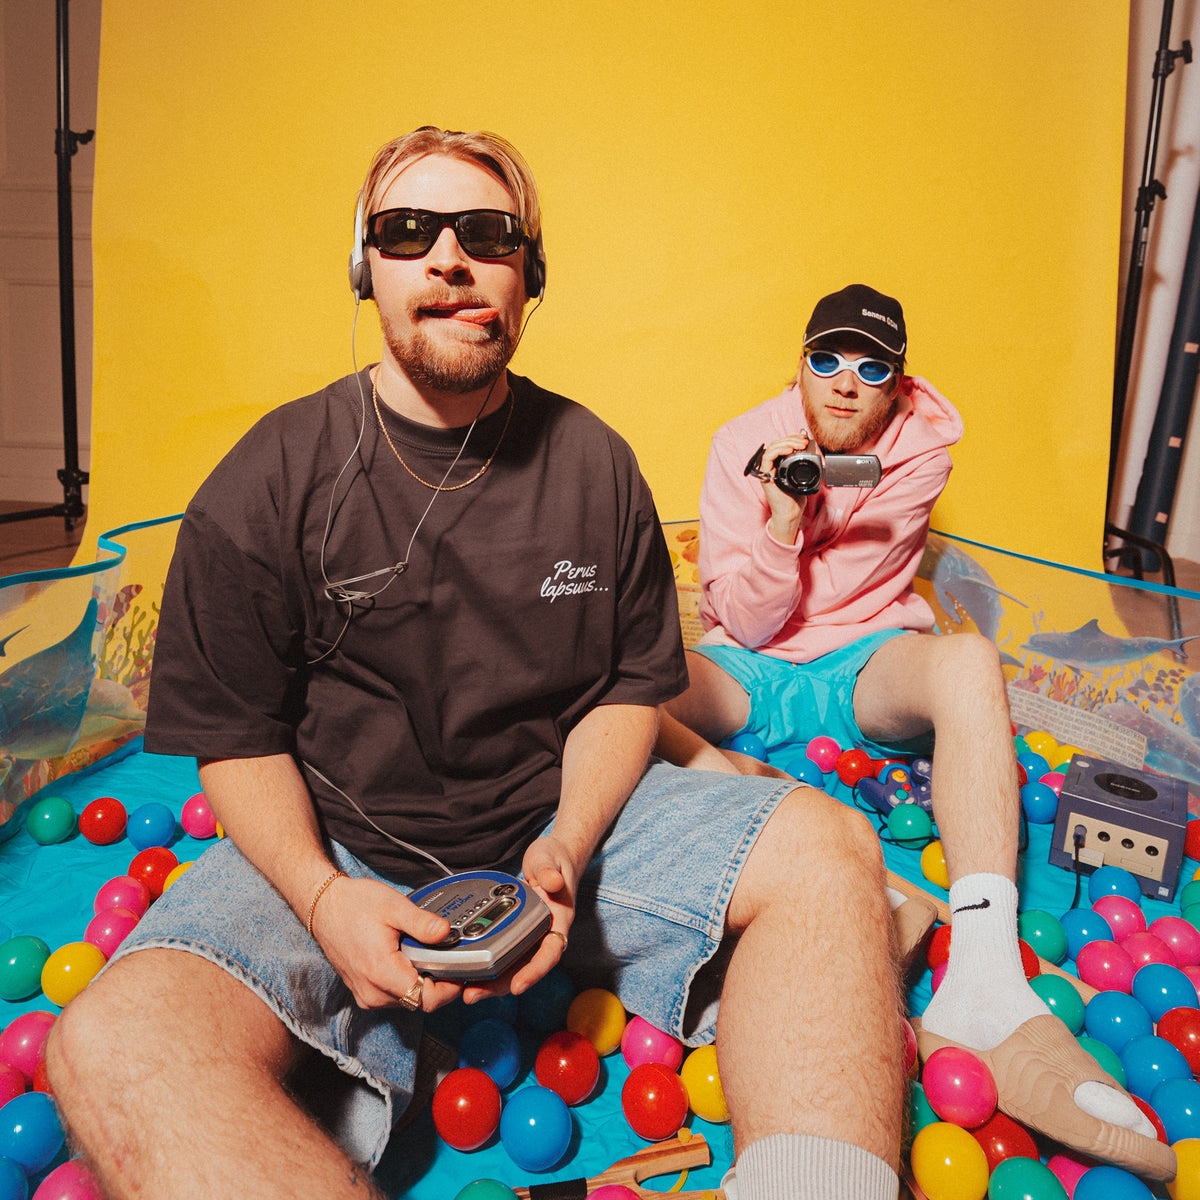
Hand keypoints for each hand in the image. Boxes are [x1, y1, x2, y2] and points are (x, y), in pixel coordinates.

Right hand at [310, 874, 463, 1012]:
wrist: (325, 907)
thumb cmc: (354, 905)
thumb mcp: (394, 906)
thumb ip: (422, 923)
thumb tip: (447, 933)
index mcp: (381, 973)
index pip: (425, 999)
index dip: (447, 987)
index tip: (457, 970)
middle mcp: (372, 992)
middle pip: (419, 1001)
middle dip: (437, 981)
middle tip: (443, 955)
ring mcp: (367, 995)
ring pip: (408, 999)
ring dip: (421, 981)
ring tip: (422, 953)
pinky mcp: (364, 992)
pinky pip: (394, 995)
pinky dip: (406, 981)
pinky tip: (407, 958)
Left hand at [461, 834, 578, 1004]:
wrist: (549, 858)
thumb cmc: (553, 859)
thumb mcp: (550, 859)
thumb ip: (550, 871)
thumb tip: (552, 883)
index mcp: (558, 921)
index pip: (549, 953)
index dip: (534, 972)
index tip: (517, 986)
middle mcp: (544, 934)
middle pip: (525, 968)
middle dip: (501, 986)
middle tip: (474, 995)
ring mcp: (529, 935)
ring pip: (512, 966)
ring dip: (491, 982)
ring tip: (466, 992)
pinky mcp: (515, 932)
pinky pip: (502, 952)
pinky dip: (487, 964)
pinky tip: (467, 971)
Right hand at [758, 432, 818, 544]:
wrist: (790, 512)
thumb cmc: (795, 497)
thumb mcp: (802, 476)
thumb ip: (803, 464)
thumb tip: (814, 451)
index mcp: (778, 464)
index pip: (782, 445)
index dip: (792, 439)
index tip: (804, 438)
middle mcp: (771, 466)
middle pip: (777, 444)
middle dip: (791, 439)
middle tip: (803, 440)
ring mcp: (766, 470)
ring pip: (772, 448)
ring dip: (786, 442)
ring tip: (799, 444)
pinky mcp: (765, 476)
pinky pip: (767, 457)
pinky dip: (778, 451)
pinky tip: (789, 450)